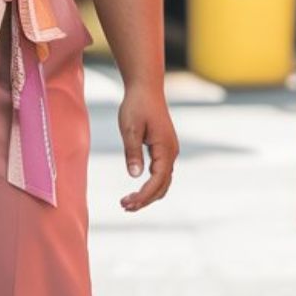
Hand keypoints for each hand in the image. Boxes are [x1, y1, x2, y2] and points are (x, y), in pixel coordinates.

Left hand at [118, 82, 177, 211]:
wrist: (146, 88)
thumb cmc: (136, 106)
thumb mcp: (130, 129)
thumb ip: (132, 153)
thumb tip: (134, 176)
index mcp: (165, 148)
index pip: (157, 180)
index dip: (143, 195)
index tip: (127, 203)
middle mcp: (171, 152)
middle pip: (162, 186)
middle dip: (145, 200)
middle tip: (124, 207)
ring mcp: (170, 151)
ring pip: (163, 181)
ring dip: (148, 195)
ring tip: (128, 202)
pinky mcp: (165, 148)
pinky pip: (161, 173)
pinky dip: (151, 185)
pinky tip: (137, 189)